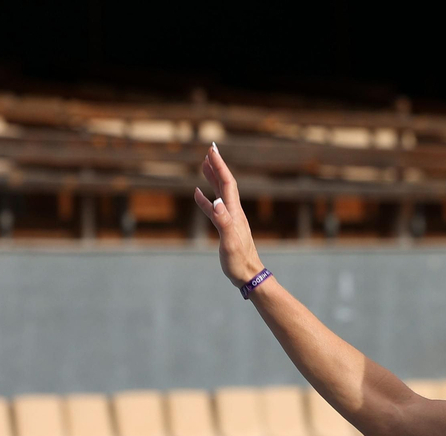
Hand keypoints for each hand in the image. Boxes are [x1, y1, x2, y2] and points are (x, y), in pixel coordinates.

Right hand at [193, 144, 265, 288]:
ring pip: (219, 193)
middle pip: (225, 184)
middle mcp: (233, 212)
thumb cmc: (239, 260)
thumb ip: (223, 221)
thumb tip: (215, 202)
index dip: (219, 166)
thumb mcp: (230, 241)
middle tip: (209, 150)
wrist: (248, 275)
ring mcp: (229, 219)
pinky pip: (213, 208)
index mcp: (234, 212)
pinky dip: (205, 199)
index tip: (211, 150)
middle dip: (217, 166)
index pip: (227, 183)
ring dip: (212, 178)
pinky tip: (198, 194)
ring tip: (203, 165)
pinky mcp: (225, 227)